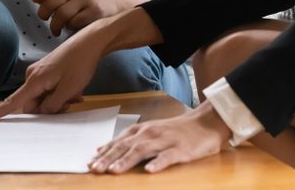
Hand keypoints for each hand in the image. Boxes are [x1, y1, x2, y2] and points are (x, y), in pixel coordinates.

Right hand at [0, 30, 102, 120]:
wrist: (90, 42)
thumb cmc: (80, 63)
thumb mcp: (68, 89)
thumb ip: (52, 105)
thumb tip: (41, 112)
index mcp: (35, 80)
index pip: (12, 102)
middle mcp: (33, 76)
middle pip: (34, 104)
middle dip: (50, 108)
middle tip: (71, 101)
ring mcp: (40, 73)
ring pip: (44, 98)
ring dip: (59, 100)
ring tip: (76, 93)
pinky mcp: (47, 71)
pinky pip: (49, 90)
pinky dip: (61, 93)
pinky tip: (75, 90)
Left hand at [31, 0, 150, 35]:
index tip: (39, 3)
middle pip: (49, 5)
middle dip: (44, 16)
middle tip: (48, 19)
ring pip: (60, 16)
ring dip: (55, 26)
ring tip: (56, 29)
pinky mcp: (95, 12)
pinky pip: (74, 24)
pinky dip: (70, 28)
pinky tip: (73, 28)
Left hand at [89, 102, 230, 173]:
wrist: (205, 122)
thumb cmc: (175, 130)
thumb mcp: (149, 132)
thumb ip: (127, 141)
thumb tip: (102, 149)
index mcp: (142, 131)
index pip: (119, 142)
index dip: (104, 153)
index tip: (89, 163)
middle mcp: (151, 134)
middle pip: (127, 146)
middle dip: (109, 158)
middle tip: (95, 169)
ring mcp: (166, 141)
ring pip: (143, 151)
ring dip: (127, 160)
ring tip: (114, 171)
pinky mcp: (181, 149)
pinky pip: (168, 157)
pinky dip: (158, 163)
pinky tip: (150, 171)